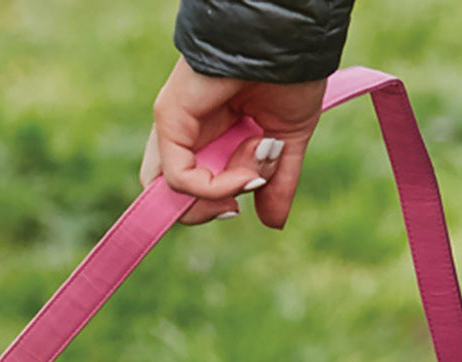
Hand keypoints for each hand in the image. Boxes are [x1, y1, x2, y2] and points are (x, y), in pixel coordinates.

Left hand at [141, 58, 326, 226]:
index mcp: (208, 134)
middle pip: (173, 197)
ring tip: (252, 178)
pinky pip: (180, 177)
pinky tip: (245, 173)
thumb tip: (274, 223)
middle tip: (243, 198)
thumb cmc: (292, 74)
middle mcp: (185, 131)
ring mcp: (173, 125)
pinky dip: (212, 188)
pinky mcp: (169, 118)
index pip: (190, 188)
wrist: (293, 36)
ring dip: (213, 199)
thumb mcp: (286, 141)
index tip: (248, 198)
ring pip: (170, 193)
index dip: (212, 205)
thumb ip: (276, 183)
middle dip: (208, 210)